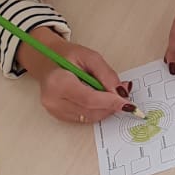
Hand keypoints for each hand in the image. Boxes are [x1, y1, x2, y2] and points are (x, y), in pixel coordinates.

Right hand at [14, 25, 129, 123]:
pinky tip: (100, 99)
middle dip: (110, 106)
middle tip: (124, 96)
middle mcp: (53, 100)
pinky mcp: (58, 116)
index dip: (109, 102)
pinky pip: (84, 118)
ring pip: (89, 117)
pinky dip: (96, 110)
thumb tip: (120, 92)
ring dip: (105, 109)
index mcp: (57, 82)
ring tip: (111, 94)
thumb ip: (106, 74)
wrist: (48, 61)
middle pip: (90, 111)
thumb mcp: (89, 56)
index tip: (126, 102)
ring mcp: (54, 110)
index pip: (88, 99)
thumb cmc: (66, 56)